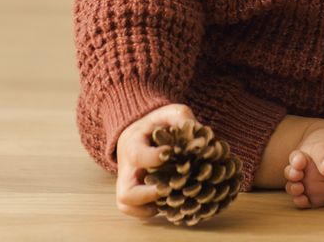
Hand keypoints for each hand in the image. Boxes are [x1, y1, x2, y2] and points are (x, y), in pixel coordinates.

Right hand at [115, 103, 195, 218]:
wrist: (141, 132)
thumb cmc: (156, 123)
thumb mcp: (168, 113)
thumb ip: (181, 117)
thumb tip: (197, 130)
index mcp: (132, 143)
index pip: (137, 156)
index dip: (154, 159)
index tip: (171, 154)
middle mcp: (126, 168)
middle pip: (126, 193)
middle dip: (150, 195)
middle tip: (171, 188)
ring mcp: (127, 183)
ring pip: (127, 205)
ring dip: (150, 206)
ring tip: (173, 198)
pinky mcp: (132, 194)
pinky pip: (133, 210)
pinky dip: (149, 211)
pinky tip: (169, 202)